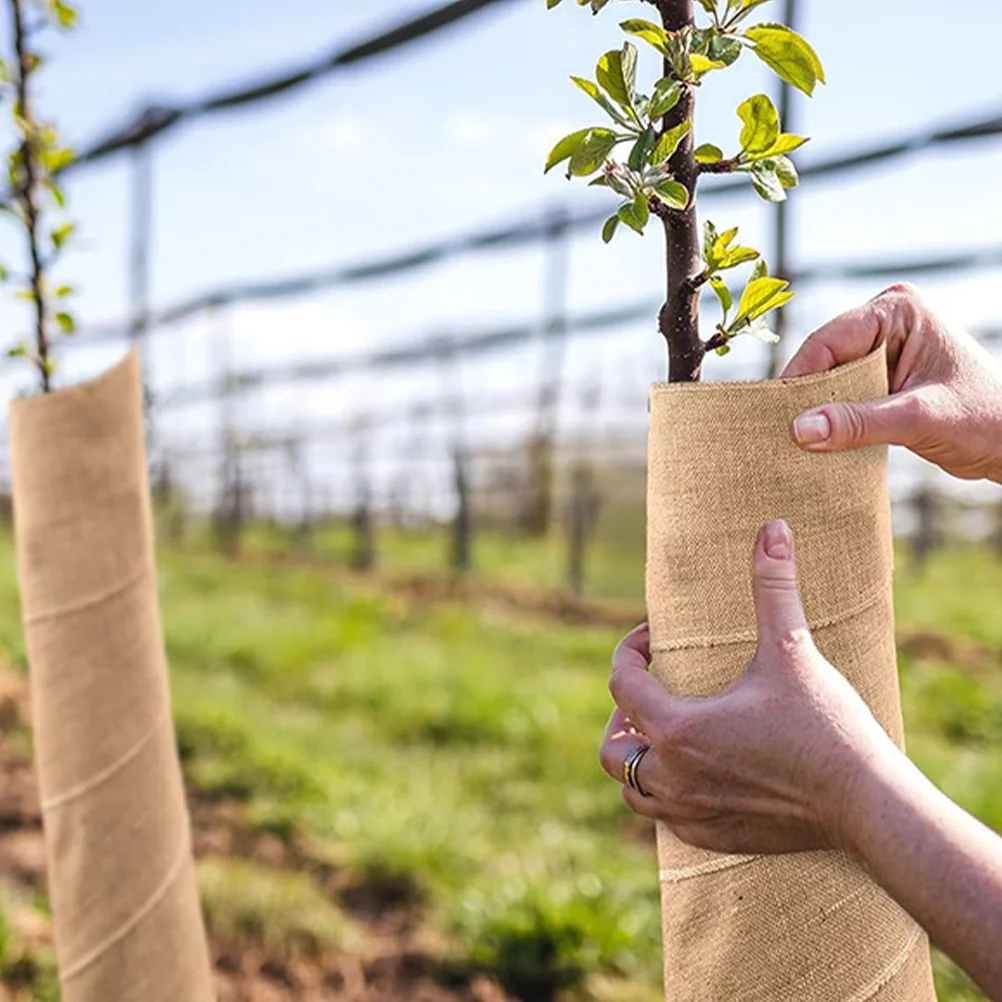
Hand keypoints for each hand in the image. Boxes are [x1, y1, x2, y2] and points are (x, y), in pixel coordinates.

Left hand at [598, 520, 898, 855]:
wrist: (867, 803)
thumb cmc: (824, 725)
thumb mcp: (791, 650)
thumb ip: (773, 587)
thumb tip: (772, 528)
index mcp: (677, 729)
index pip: (622, 684)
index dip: (628, 651)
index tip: (650, 637)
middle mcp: (673, 777)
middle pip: (612, 749)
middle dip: (620, 715)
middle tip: (650, 691)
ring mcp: (693, 813)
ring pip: (634, 792)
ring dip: (639, 759)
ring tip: (662, 732)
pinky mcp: (717, 837)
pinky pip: (667, 821)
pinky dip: (666, 794)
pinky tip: (693, 772)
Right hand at [782, 283, 1001, 484]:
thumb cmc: (985, 418)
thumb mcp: (919, 418)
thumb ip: (860, 422)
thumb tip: (799, 430)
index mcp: (899, 310)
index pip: (829, 340)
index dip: (800, 378)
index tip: (777, 416)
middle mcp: (886, 323)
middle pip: (823, 360)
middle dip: (804, 397)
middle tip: (776, 433)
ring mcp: (882, 352)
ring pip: (828, 381)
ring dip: (814, 412)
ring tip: (792, 443)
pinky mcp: (880, 380)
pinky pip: (841, 397)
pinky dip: (830, 421)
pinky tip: (816, 444)